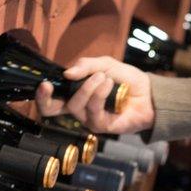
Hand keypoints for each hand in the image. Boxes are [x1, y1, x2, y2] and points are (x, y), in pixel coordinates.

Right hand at [35, 56, 155, 133]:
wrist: (148, 92)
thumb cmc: (125, 80)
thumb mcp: (105, 64)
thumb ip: (86, 65)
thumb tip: (67, 73)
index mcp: (74, 94)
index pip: (50, 99)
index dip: (41, 95)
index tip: (43, 83)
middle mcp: (77, 108)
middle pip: (51, 110)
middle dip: (47, 98)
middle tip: (53, 84)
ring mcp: (88, 118)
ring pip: (75, 105)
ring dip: (88, 87)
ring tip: (104, 77)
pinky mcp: (101, 126)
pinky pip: (93, 110)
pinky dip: (100, 93)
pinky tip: (109, 84)